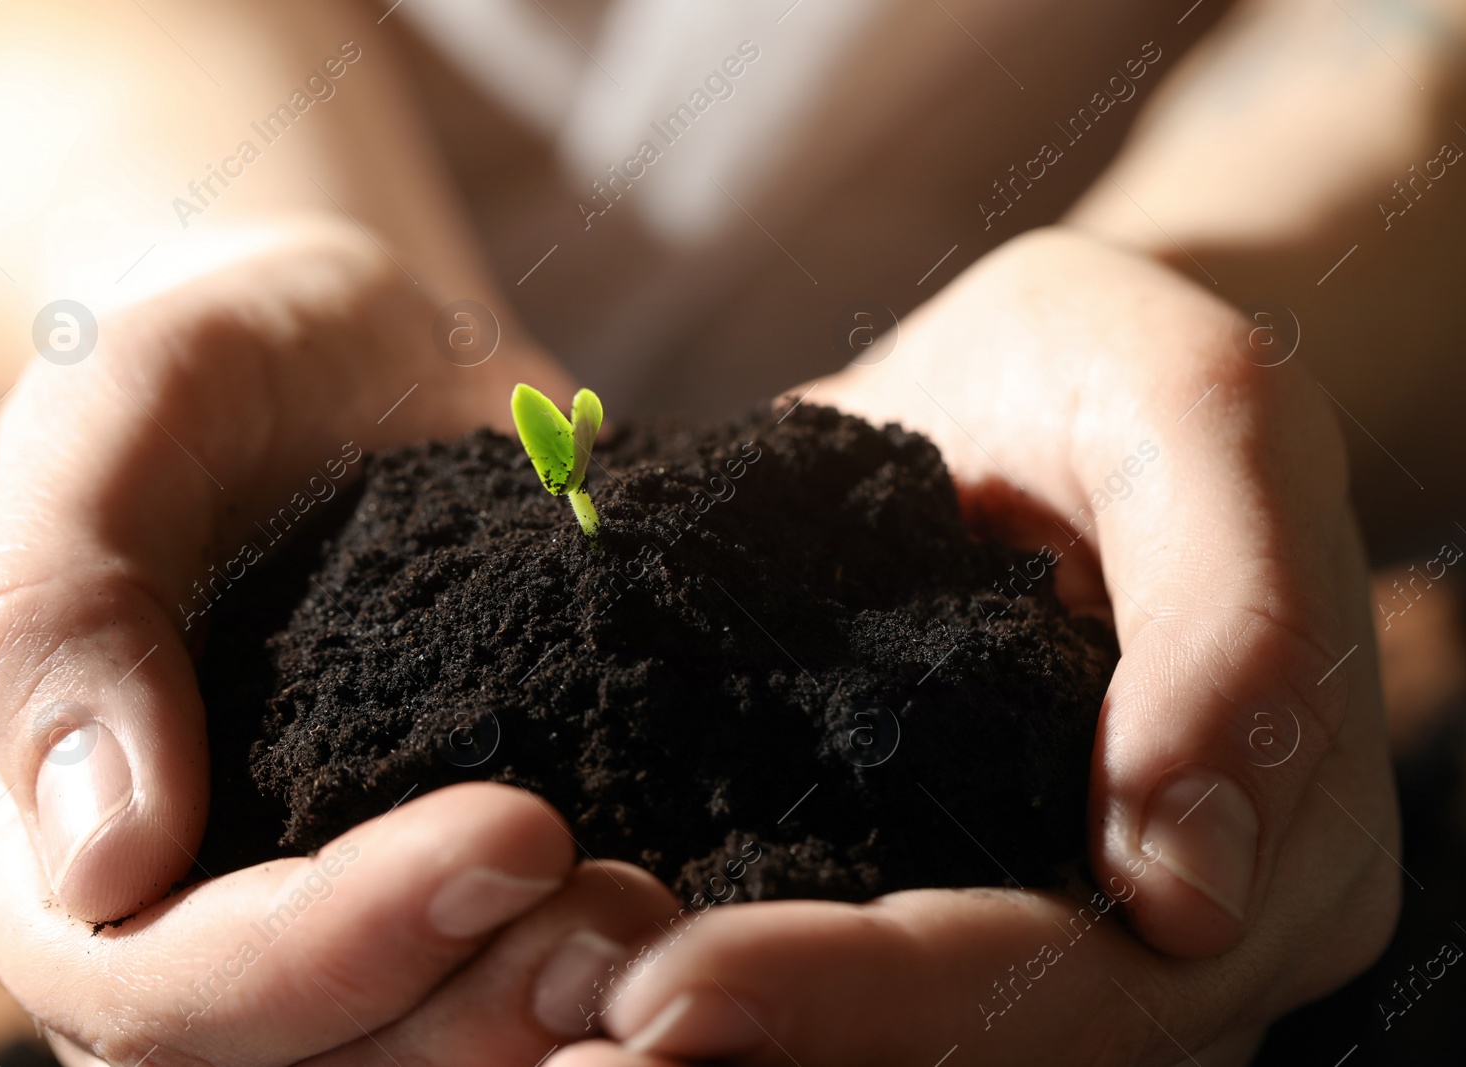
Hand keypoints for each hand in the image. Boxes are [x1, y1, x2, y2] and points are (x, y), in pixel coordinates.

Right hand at [0, 221, 685, 1064]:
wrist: (354, 369)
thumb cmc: (225, 365)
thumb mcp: (124, 413)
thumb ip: (59, 611)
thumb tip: (102, 859)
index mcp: (25, 842)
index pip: (152, 979)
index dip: (328, 946)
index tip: (522, 828)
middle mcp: (152, 923)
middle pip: (285, 1062)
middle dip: (465, 1009)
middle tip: (630, 913)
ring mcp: (291, 921)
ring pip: (394, 1059)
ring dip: (537, 1021)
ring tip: (665, 928)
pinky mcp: (411, 895)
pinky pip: (478, 988)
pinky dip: (576, 987)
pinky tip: (679, 925)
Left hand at [542, 228, 1400, 1064]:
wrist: (1053, 377)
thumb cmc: (1128, 371)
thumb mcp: (1198, 419)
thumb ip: (1230, 629)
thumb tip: (1185, 897)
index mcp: (1282, 850)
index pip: (1064, 975)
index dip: (866, 996)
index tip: (666, 986)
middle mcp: (1179, 934)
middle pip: (974, 1048)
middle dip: (775, 1044)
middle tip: (572, 1054)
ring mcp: (1071, 923)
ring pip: (915, 1044)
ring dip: (744, 1049)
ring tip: (560, 1048)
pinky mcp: (958, 874)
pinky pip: (860, 981)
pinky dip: (749, 996)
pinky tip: (593, 991)